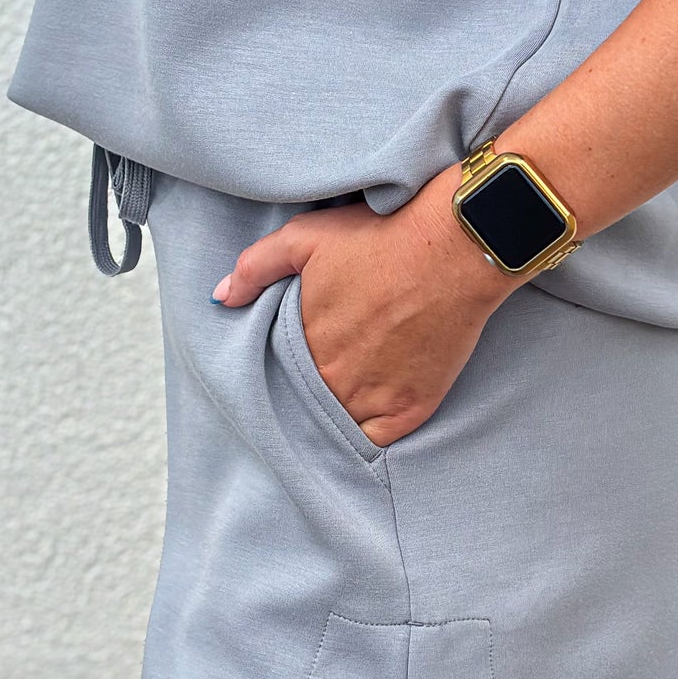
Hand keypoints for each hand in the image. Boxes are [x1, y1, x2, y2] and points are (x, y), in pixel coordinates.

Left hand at [210, 163, 515, 446]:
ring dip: (338, 415)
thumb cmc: (381, 237)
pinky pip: (378, 440)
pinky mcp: (411, 408)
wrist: (455, 248)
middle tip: (324, 378)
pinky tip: (371, 419)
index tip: (294, 363)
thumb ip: (255, 267)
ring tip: (344, 399)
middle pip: (309, 402)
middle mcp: (332, 379)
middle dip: (310, 394)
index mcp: (301, 343)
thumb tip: (222, 297)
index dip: (285, 371)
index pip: (278, 375)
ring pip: (340, 424)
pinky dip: (371, 435)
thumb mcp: (305, 237)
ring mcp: (372, 398)